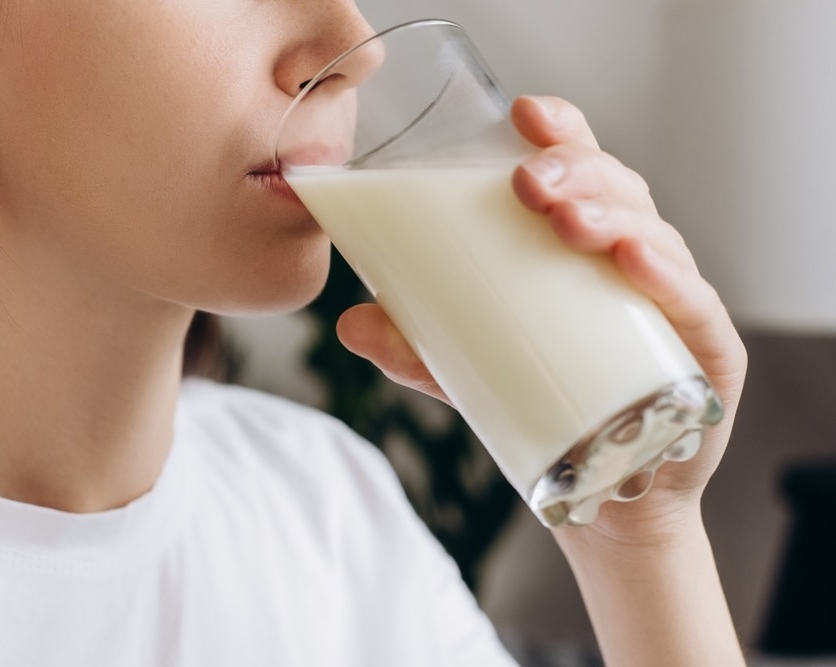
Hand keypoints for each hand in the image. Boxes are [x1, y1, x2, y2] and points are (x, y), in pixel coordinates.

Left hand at [336, 95, 746, 543]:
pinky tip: (633, 263)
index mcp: (583, 248)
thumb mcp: (469, 372)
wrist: (610, 495)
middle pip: (618, 191)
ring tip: (566, 219)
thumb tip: (349, 324)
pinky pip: (695, 307)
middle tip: (527, 182)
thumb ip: (416, 348)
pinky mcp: (704, 355)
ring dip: (613, 215)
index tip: (523, 112)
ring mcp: (673, 305)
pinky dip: (667, 279)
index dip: (561, 132)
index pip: (581, 170)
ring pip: (656, 236)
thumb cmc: (547, 407)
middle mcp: (634, 263)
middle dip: (575, 171)